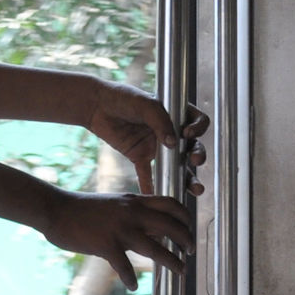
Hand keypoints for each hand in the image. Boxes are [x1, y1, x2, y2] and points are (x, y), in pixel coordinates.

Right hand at [41, 189, 196, 288]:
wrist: (56, 209)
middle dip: (186, 240)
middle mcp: (132, 213)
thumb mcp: (114, 203)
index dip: (185, 217)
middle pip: (171, 226)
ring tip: (181, 270)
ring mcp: (120, 229)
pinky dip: (130, 279)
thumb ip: (133, 213)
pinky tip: (131, 286)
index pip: (170, 204)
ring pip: (156, 248)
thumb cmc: (82, 208)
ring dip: (173, 261)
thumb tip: (152, 229)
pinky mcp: (106, 245)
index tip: (190, 228)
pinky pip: (125, 267)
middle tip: (191, 251)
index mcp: (134, 201)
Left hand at [77, 80, 207, 192]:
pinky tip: (156, 196)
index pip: (196, 122)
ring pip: (177, 165)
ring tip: (195, 189)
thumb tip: (174, 143)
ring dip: (187, 178)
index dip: (198, 129)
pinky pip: (147, 174)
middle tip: (195, 160)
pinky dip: (150, 186)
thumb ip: (160, 121)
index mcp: (174, 114)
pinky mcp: (140, 156)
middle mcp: (169, 132)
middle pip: (192, 147)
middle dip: (198, 156)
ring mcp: (156, 146)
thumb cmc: (122, 97)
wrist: (97, 105)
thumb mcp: (144, 104)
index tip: (188, 133)